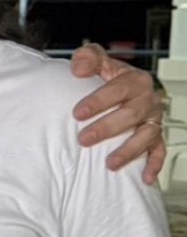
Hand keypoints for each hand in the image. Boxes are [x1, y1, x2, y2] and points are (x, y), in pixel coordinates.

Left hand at [70, 44, 163, 184]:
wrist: (121, 86)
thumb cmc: (105, 74)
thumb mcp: (95, 59)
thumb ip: (87, 57)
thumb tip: (79, 69)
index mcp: (135, 80)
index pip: (118, 90)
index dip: (98, 102)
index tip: (77, 113)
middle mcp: (148, 100)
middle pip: (130, 115)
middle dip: (107, 128)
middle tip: (83, 139)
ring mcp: (153, 119)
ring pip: (146, 136)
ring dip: (129, 150)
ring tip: (110, 164)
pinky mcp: (155, 135)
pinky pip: (159, 151)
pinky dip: (153, 164)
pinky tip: (145, 178)